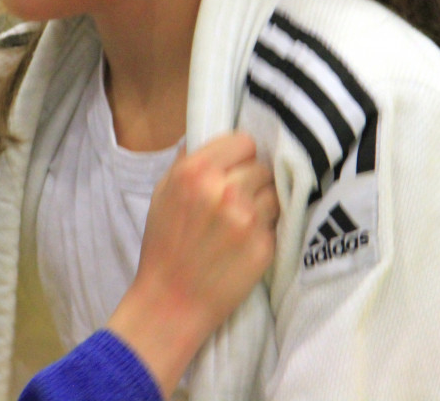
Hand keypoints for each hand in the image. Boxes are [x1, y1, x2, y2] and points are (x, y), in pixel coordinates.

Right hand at [106, 132, 278, 396]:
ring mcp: (247, 218)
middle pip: (261, 167)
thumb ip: (188, 162)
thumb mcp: (162, 192)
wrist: (171, 301)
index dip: (239, 156)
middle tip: (235, 200)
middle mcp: (224, 190)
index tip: (233, 169)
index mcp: (195, 171)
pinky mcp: (264, 245)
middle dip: (251, 180)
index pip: (243, 142)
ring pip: (274, 192)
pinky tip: (245, 242)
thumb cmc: (164, 245)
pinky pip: (277, 222)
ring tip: (241, 222)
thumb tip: (215, 138)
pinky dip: (265, 229)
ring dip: (262, 203)